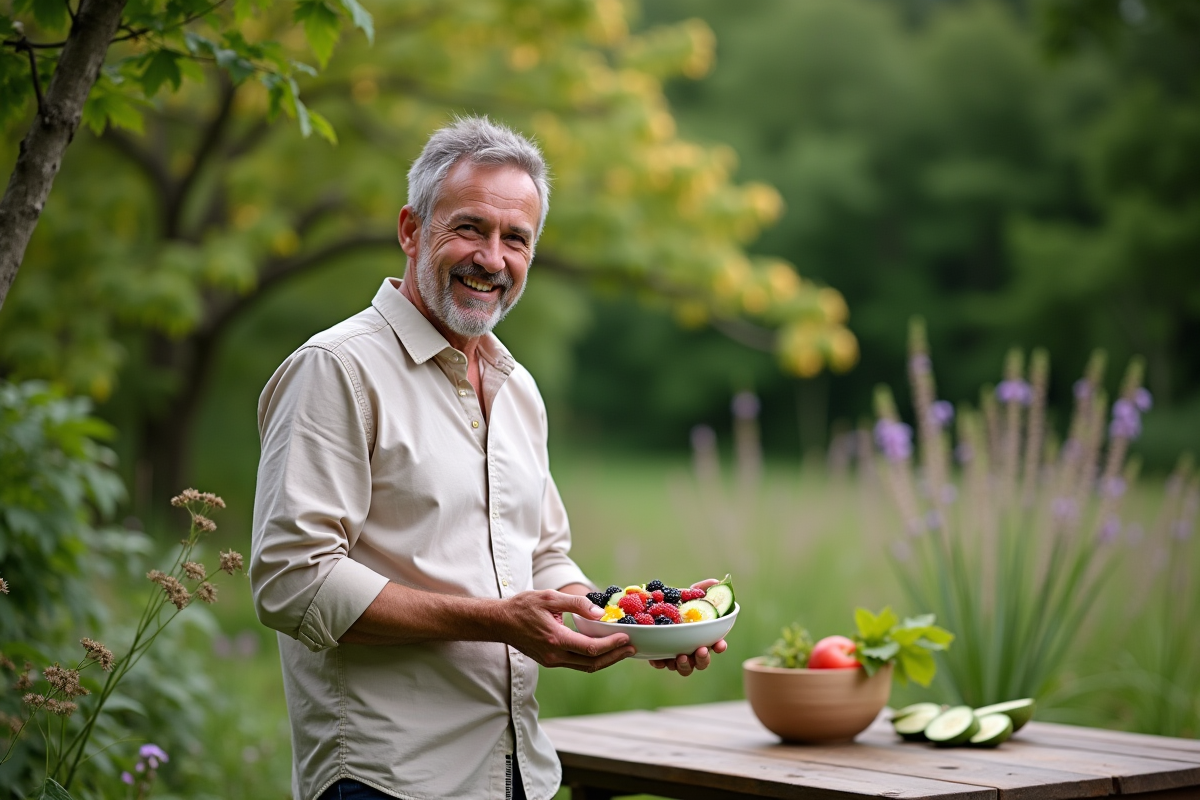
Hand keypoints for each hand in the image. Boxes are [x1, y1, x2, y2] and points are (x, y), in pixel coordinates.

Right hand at [501, 589, 633, 672]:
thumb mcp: (549, 598)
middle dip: (615, 656)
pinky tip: (603, 650)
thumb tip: (600, 613)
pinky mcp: (550, 661)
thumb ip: (576, 604)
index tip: (627, 638)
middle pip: (592, 663)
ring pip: (585, 667)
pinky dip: (593, 659)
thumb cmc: (522, 607)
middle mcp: (554, 655)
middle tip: (632, 648)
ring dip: (606, 660)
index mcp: (555, 639)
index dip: (612, 645)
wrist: (500, 622)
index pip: (591, 648)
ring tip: (623, 651)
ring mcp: (551, 661)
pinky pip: (576, 664)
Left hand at [649, 578, 726, 676]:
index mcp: (703, 637)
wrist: (651, 606)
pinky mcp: (660, 656)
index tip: (721, 644)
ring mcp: (676, 655)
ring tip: (681, 656)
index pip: (716, 645)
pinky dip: (661, 663)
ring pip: (684, 668)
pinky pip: (661, 664)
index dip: (720, 646)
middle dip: (703, 658)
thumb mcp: (689, 594)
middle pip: (702, 662)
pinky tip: (658, 659)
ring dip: (685, 665)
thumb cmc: (676, 603)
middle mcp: (691, 649)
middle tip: (700, 650)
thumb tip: (716, 582)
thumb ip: (702, 588)